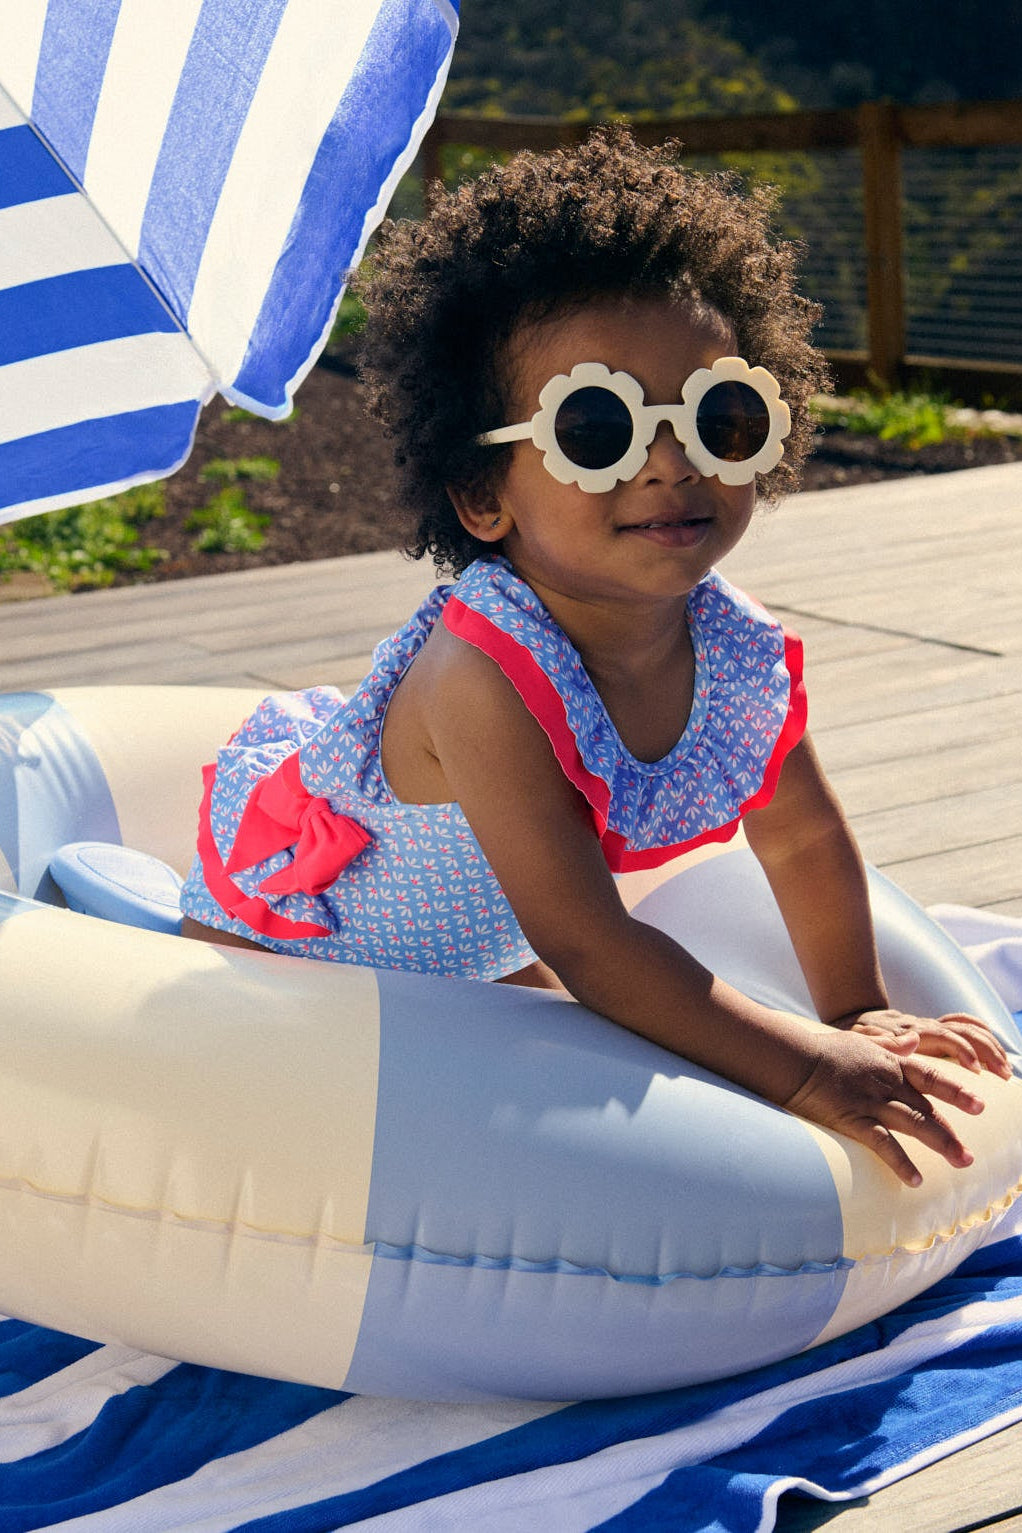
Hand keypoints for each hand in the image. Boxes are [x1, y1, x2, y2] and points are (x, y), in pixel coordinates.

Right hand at [782, 1028, 986, 1186]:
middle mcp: (886, 1084)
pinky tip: (914, 1179)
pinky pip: (883, 1144)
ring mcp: (871, 1102)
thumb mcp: (862, 1040)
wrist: (794, 1058)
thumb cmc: (824, 1050)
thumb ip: (891, 1045)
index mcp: (890, 1065)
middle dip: (951, 1133)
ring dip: (941, 1143)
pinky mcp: (853, 1119)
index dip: (957, 1091)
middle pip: (927, 1110)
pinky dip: (900, 1162)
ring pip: (915, 1125)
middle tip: (969, 1156)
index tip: (979, 1105)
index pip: (931, 1078)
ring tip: (961, 1162)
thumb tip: (915, 1040)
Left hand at [832, 1008, 1012, 1079]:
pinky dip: (982, 1033)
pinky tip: (995, 1051)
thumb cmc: (856, 1034)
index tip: (976, 1069)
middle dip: (987, 1051)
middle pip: (965, 1032)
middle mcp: (926, 1027)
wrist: (853, 1018)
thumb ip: (881, 1041)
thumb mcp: (862, 1039)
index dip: (962, 1050)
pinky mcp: (935, 1029)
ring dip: (990, 1046)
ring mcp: (932, 1027)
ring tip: (1006, 1070)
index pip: (944, 1036)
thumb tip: (911, 1042)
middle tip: (1003, 1074)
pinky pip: (963, 1024)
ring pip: (969, 1028)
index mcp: (911, 1031)